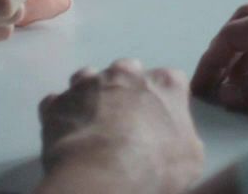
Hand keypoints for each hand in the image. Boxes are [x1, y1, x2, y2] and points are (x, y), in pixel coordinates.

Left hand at [40, 60, 204, 191]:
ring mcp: (87, 84)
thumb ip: (182, 135)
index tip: (160, 122)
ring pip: (88, 79)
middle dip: (126, 90)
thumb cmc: (154, 167)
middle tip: (126, 122)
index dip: (165, 101)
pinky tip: (67, 133)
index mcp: (164, 83)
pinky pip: (58, 103)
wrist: (101, 176)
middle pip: (127, 72)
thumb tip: (171, 137)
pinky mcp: (57, 103)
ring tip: (93, 125)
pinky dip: (63, 114)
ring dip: (91, 96)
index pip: (171, 81)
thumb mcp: (190, 157)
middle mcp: (124, 73)